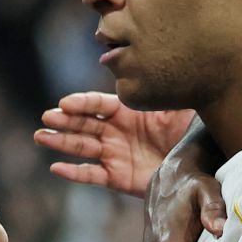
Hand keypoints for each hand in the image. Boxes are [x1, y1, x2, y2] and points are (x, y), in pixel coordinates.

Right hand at [35, 92, 195, 199]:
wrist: (199, 165)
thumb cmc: (190, 132)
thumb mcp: (179, 107)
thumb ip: (161, 90)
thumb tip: (148, 63)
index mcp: (127, 111)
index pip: (98, 104)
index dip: (82, 103)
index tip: (66, 103)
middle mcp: (116, 130)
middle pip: (84, 123)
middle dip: (65, 120)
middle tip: (47, 117)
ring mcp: (114, 153)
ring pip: (82, 146)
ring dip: (61, 141)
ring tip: (42, 136)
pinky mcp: (116, 177)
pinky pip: (91, 174)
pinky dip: (73, 172)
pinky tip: (56, 167)